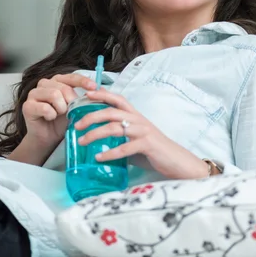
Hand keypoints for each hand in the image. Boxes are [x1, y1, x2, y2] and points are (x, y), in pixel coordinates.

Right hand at [21, 73, 96, 149]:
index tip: (94, 87)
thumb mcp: (76, 108)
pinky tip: (50, 118)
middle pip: (63, 87)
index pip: (71, 77)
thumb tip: (102, 89)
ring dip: (61, 108)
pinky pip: (44, 107)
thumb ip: (86, 98)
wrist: (48, 138)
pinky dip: (51, 115)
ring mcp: (34, 93)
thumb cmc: (61, 122)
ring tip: (59, 114)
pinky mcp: (27, 105)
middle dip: (71, 101)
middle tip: (70, 111)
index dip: (83, 81)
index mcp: (57, 81)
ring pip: (54, 95)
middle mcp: (45, 84)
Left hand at [74, 89, 209, 179]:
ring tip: (82, 141)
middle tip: (77, 126)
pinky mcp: (147, 145)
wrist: (178, 162)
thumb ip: (120, 138)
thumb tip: (99, 143)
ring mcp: (143, 131)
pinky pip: (125, 147)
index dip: (102, 94)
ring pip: (114, 127)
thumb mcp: (135, 140)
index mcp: (135, 116)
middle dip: (91, 116)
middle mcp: (138, 119)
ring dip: (95, 134)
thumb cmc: (155, 151)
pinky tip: (99, 157)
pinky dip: (110, 153)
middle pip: (110, 111)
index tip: (86, 94)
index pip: (117, 99)